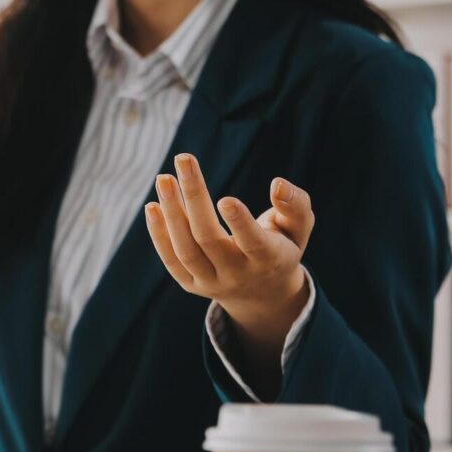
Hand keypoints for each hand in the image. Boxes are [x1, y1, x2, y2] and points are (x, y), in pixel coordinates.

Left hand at [143, 153, 314, 342]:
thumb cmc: (282, 246)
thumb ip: (295, 205)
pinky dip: (159, 234)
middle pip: (209, 239)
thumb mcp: (299, 228)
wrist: (263, 293)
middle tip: (184, 159)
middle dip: (194, 197)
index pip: (252, 243)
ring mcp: (212, 282)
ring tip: (164, 179)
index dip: (239, 222)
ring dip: (171, 213)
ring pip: (186, 251)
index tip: (225, 198)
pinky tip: (153, 206)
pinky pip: (172, 261)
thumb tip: (278, 183)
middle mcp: (238, 275)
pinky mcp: (192, 285)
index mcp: (269, 259)